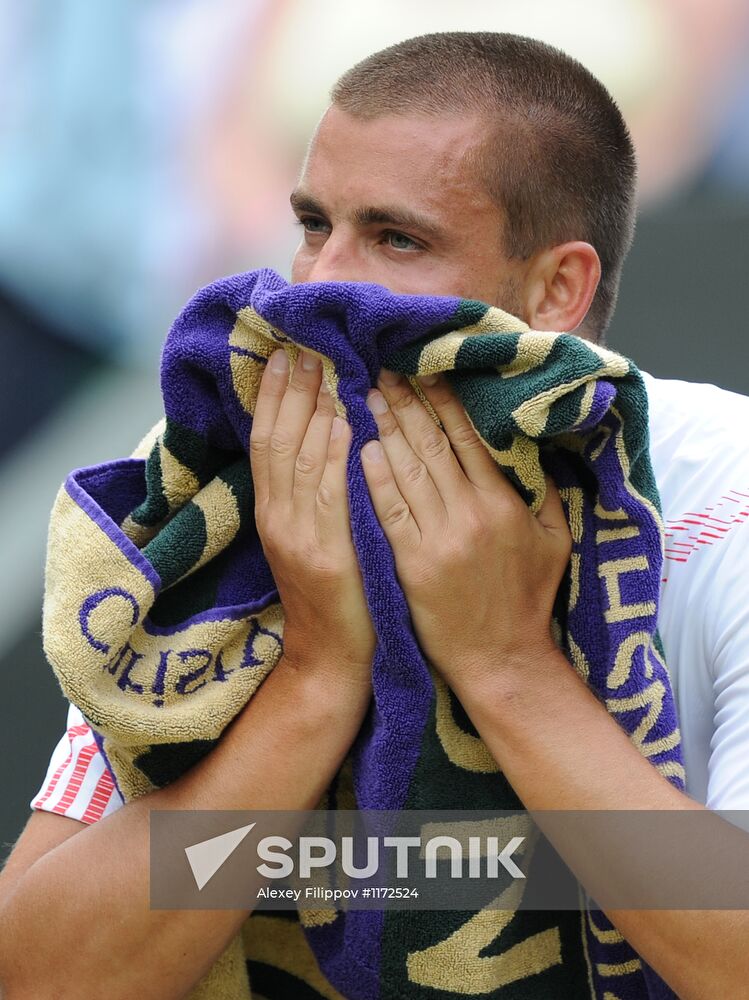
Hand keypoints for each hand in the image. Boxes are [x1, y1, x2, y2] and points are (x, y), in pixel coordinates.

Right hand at [250, 348, 375, 686]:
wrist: (331, 657)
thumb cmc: (333, 594)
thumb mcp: (313, 538)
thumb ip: (313, 492)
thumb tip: (330, 435)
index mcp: (274, 512)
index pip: (268, 441)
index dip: (273, 397)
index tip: (285, 355)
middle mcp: (278, 518)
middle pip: (277, 441)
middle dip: (288, 391)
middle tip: (302, 345)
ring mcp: (297, 536)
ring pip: (298, 460)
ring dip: (309, 410)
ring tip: (322, 367)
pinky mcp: (324, 555)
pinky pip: (327, 495)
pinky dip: (332, 456)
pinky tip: (344, 423)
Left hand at [360, 370, 571, 691]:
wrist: (501, 658)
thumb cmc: (528, 601)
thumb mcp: (555, 542)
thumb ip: (544, 492)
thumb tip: (528, 449)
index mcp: (504, 504)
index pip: (468, 439)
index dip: (443, 402)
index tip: (424, 373)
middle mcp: (470, 514)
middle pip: (433, 445)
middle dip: (408, 404)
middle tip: (386, 371)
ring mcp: (438, 538)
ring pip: (408, 470)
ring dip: (387, 430)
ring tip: (370, 397)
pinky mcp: (411, 562)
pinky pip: (389, 510)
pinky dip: (375, 477)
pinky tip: (362, 450)